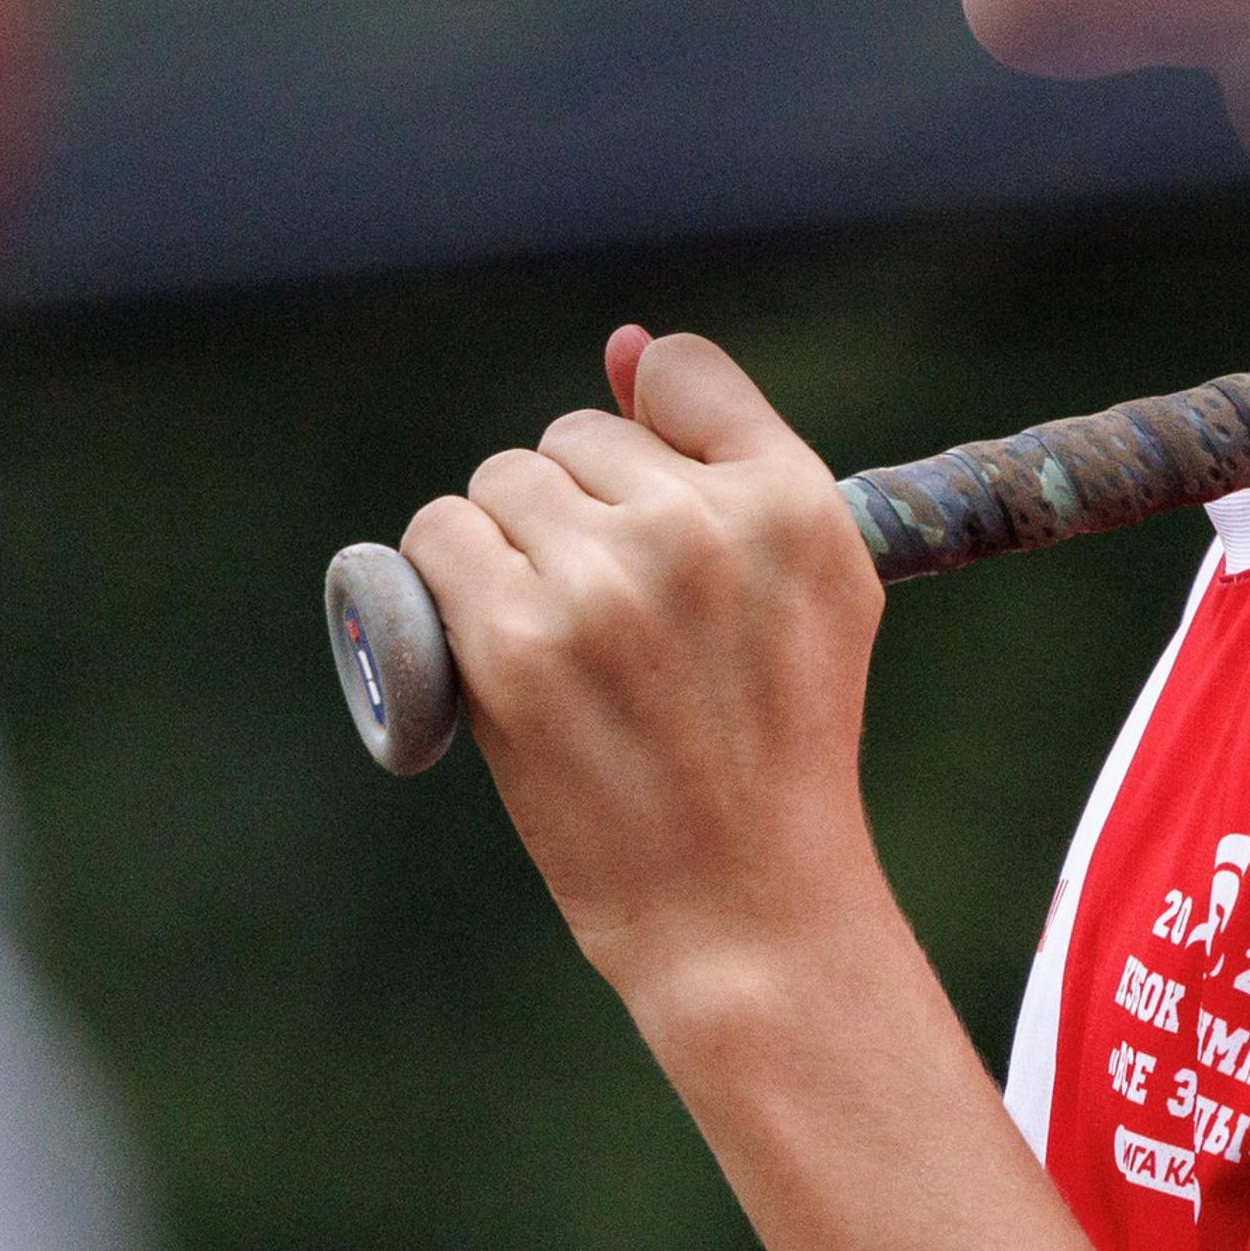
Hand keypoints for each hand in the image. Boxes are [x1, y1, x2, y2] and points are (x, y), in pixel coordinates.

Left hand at [399, 331, 886, 1015]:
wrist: (744, 905)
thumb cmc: (776, 746)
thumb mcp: (812, 589)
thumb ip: (729, 456)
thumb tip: (620, 345)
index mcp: (793, 502)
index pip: (680, 373)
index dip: (648, 440)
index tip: (649, 517)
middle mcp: (701, 527)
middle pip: (574, 436)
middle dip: (574, 510)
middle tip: (609, 616)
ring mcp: (604, 584)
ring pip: (500, 482)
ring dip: (505, 544)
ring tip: (553, 633)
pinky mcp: (518, 646)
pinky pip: (436, 538)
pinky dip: (440, 578)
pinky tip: (480, 635)